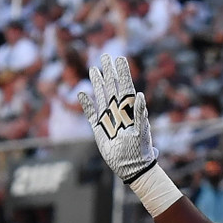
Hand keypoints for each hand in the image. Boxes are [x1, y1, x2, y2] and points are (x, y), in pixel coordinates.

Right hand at [79, 54, 159, 184]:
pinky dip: (86, 104)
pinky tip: (81, 93)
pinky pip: (91, 114)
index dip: (123, 73)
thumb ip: (140, 113)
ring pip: (101, 96)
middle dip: (109, 72)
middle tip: (105, 55)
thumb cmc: (140, 150)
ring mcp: (108, 119)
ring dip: (97, 83)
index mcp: (129, 109)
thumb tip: (139, 95)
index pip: (125, 87)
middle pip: (113, 87)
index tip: (120, 58)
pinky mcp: (99, 129)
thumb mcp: (142, 131)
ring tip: (94, 69)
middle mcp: (118, 111)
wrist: (131, 167)